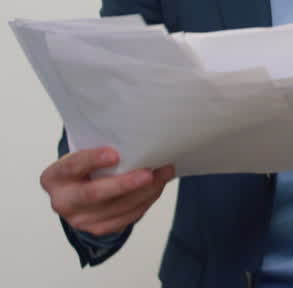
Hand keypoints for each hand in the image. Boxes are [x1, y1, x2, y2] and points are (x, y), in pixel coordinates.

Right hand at [40, 147, 174, 236]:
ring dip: (145, 191)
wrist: (81, 190)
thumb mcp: (85, 152)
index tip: (115, 154)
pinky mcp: (97, 229)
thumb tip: (139, 138)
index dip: (92, 160)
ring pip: (116, 208)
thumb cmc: (88, 164)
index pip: (71, 167)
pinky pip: (126, 218)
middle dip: (124, 184)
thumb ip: (101, 148)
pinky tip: (157, 187)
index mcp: (54, 177)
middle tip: (149, 173)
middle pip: (93, 195)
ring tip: (164, 173)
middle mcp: (62, 201)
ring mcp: (79, 219)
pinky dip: (145, 202)